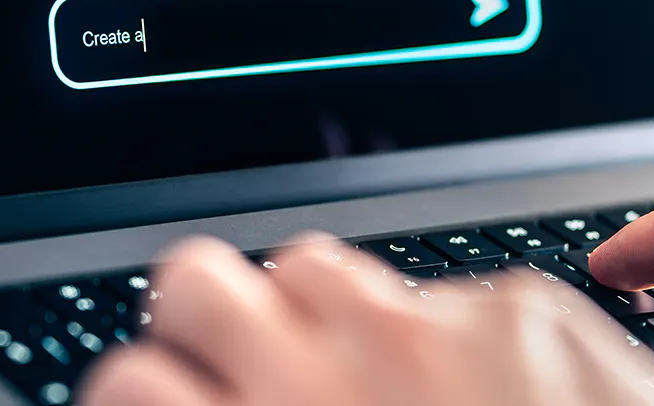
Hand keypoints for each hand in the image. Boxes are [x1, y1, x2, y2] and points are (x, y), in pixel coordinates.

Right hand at [79, 234, 653, 405]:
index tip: (159, 403)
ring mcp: (430, 329)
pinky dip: (441, 336)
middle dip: (199, 318)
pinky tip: (476, 396)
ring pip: (312, 261)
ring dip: (315, 312)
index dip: (133, 390)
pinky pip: (440, 293)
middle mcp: (333, 374)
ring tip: (356, 367)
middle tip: (237, 361)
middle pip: (195, 278)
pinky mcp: (524, 310)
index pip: (129, 379)